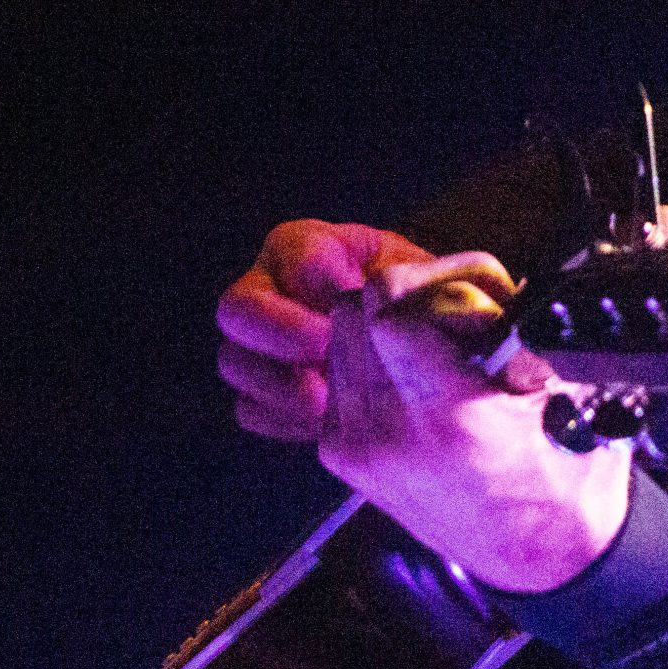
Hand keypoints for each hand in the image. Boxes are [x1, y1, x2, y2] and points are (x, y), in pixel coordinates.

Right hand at [217, 220, 434, 440]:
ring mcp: (261, 344)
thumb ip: (410, 284)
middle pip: (238, 306)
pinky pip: (251, 409)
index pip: (293, 248)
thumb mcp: (425, 279)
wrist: (433, 352)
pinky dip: (284, 419)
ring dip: (279, 384)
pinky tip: (324, 421)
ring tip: (327, 400)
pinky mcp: (265, 393)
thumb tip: (382, 300)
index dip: (316, 273)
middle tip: (324, 349)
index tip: (349, 295)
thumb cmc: (425, 301)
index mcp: (314, 246)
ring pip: (235, 361)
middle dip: (279, 330)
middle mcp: (272, 289)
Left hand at [317, 247, 632, 593]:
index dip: (431, 282)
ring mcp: (355, 446)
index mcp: (444, 415)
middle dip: (406, 297)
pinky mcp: (340, 454)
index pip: (389, 304)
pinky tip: (420, 378)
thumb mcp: (559, 388)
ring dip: (384, 326)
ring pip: (340, 337)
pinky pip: (339, 373)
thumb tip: (481, 283)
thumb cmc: (562, 473)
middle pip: (355, 312)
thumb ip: (511, 330)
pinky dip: (373, 360)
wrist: (540, 553)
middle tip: (456, 313)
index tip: (467, 294)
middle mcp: (385, 432)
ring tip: (441, 345)